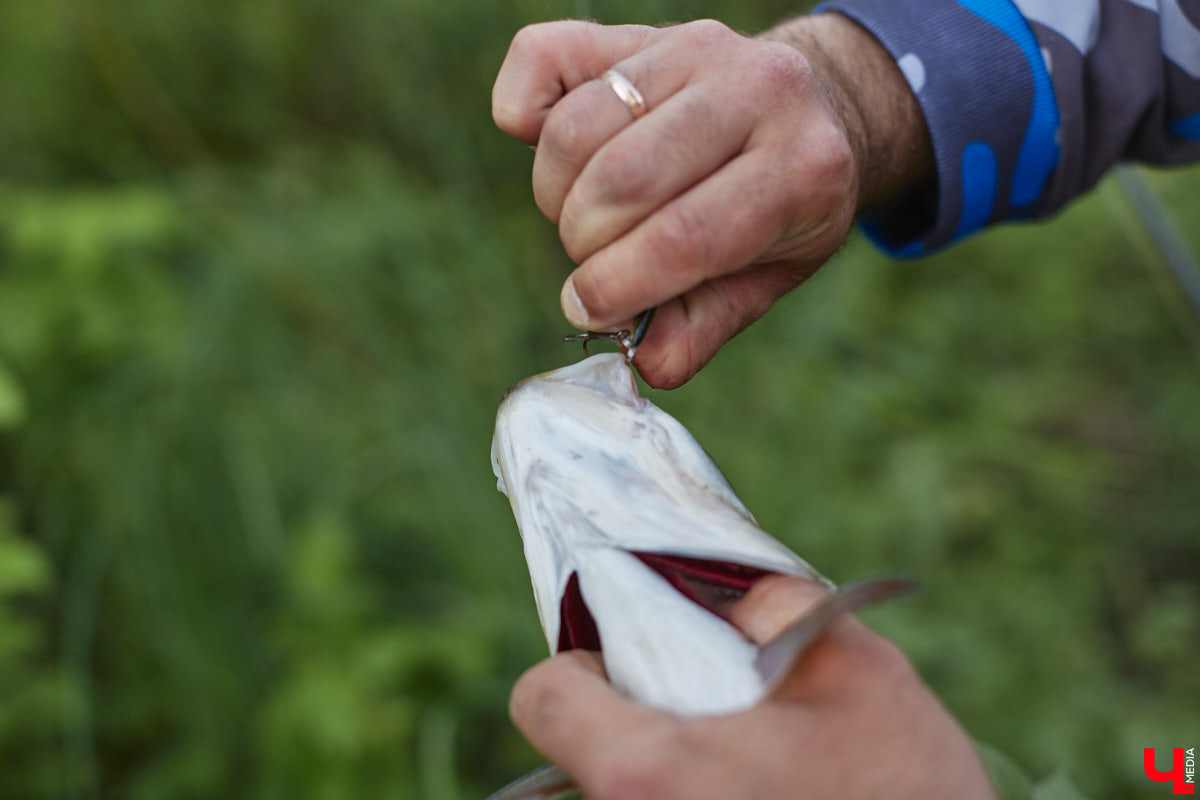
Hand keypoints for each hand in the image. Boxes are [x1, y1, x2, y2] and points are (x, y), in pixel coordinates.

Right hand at [493, 16, 930, 387]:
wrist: (817, 103)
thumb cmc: (787, 204)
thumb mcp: (772, 273)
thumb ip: (707, 324)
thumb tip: (646, 365)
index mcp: (803, 166)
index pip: (686, 236)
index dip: (618, 285)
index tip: (588, 308)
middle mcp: (756, 90)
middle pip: (621, 181)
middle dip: (586, 243)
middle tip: (600, 262)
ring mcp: (694, 47)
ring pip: (576, 130)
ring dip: (557, 196)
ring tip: (590, 216)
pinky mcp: (638, 29)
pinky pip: (540, 59)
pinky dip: (522, 116)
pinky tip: (555, 155)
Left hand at [509, 575, 996, 798]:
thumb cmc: (905, 796)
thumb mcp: (855, 669)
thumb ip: (774, 607)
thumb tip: (727, 596)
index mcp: (651, 772)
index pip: (542, 700)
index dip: (580, 670)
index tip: (635, 671)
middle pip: (583, 756)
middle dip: (634, 723)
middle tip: (710, 719)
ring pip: (626, 795)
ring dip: (672, 771)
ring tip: (756, 769)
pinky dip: (692, 797)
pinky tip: (765, 795)